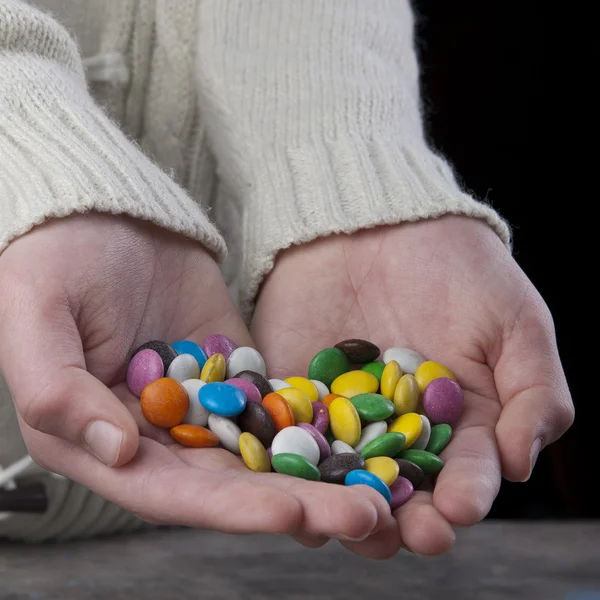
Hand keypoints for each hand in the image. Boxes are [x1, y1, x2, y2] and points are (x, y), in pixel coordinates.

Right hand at [0, 213, 391, 539]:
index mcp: (100, 440)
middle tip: (364, 517)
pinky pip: (281, 404)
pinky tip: (368, 444)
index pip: (168, 490)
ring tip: (382, 495)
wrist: (103, 215)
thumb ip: (57, 389)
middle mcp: (159, 436)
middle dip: (296, 502)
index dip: (228, 507)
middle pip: (231, 483)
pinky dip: (322, 427)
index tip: (289, 512)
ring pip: (265, 453)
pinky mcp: (239, 372)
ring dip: (321, 475)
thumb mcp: (35, 317)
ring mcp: (205, 405)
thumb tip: (119, 450)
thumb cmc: (51, 260)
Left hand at [251, 215, 573, 557]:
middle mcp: (402, 428)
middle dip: (408, 517)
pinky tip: (292, 488)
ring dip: (347, 505)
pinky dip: (290, 465)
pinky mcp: (299, 396)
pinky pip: (292, 439)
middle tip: (408, 535)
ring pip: (346, 476)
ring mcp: (346, 416)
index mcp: (460, 418)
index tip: (458, 509)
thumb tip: (519, 465)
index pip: (466, 469)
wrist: (379, 222)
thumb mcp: (514, 321)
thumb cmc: (459, 268)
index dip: (466, 493)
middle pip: (406, 488)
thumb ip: (533, 391)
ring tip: (350, 525)